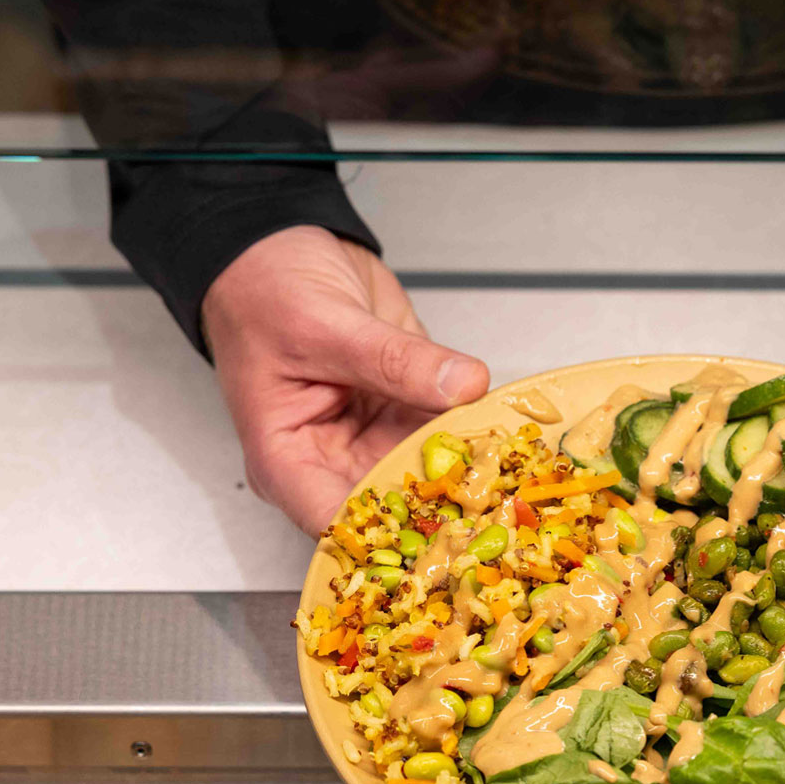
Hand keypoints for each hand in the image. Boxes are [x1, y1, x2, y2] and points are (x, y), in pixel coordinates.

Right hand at [201, 226, 489, 533]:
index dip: (392, 537)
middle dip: (446, 511)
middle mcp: (332, 461)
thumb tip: (459, 383)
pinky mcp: (407, 410)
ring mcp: (374, 437)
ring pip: (431, 475)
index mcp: (288, 461)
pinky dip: (480, 434)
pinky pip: (449, 432)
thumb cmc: (264, 291)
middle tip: (501, 509)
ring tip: (520, 481)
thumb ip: (394, 360)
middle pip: (394, 510)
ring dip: (474, 476)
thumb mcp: (325, 326)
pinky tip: (515, 440)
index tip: (447, 530)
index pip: (339, 522)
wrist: (278, 247)